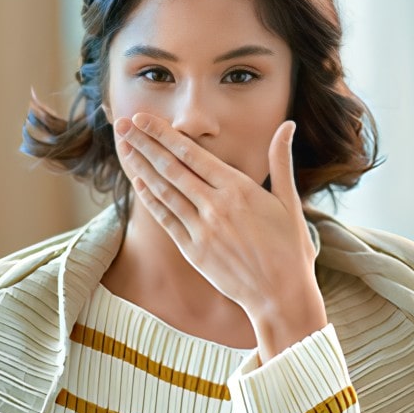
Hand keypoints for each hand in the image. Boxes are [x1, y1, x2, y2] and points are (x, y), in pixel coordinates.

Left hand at [114, 113, 326, 356]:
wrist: (280, 295)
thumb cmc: (290, 248)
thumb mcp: (289, 201)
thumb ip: (281, 160)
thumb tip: (288, 125)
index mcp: (239, 189)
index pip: (191, 153)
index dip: (163, 134)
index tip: (144, 118)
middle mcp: (216, 206)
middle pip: (171, 168)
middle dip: (144, 143)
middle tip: (123, 124)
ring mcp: (202, 229)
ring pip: (164, 191)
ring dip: (141, 167)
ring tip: (124, 147)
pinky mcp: (193, 251)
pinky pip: (166, 219)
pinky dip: (151, 199)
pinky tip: (138, 182)